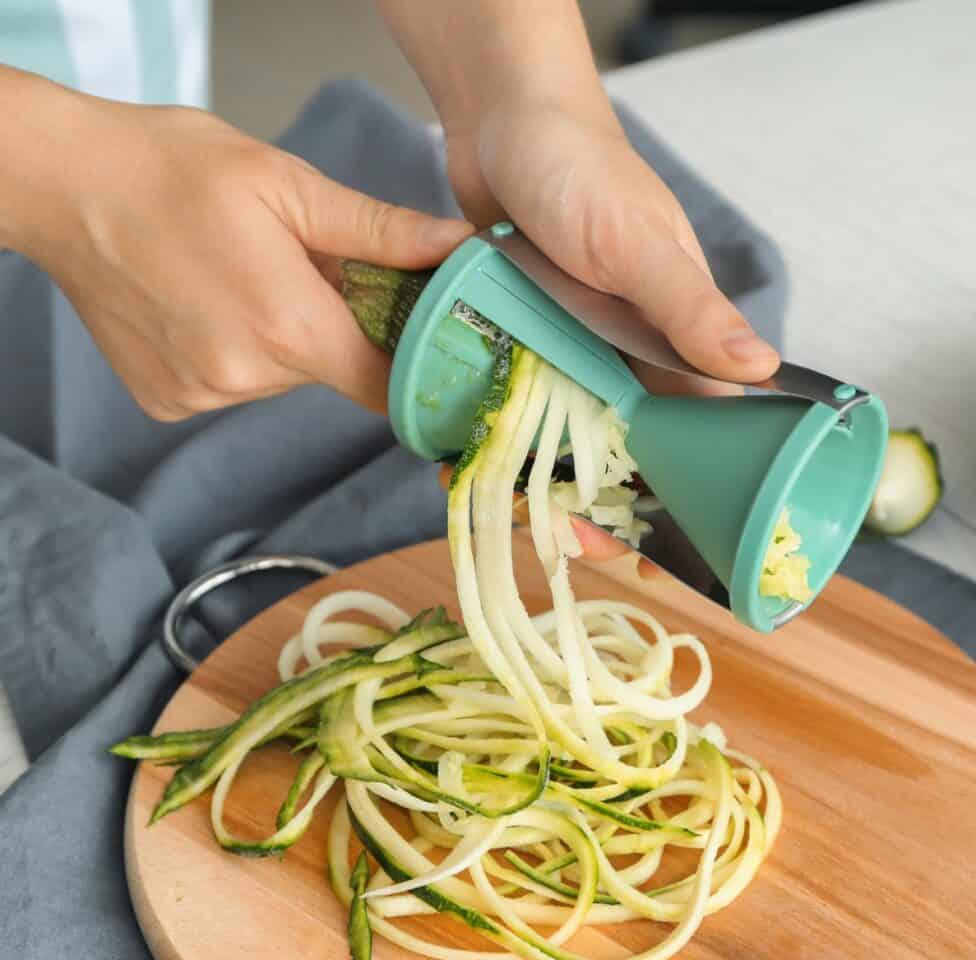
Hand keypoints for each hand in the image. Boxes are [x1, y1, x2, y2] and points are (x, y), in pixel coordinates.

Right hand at [1, 73, 471, 418]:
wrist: (63, 186)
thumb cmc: (172, 170)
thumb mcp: (286, 185)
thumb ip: (379, 231)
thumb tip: (456, 246)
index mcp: (290, 328)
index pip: (385, 385)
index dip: (406, 366)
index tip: (409, 339)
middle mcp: (249, 378)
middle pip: (329, 371)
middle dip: (328, 325)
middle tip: (297, 269)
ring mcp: (203, 395)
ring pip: (278, 377)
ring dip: (277, 337)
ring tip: (237, 277)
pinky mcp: (169, 402)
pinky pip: (230, 384)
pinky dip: (231, 352)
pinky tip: (202, 304)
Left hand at [442, 100, 781, 569]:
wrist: (504, 121)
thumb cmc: (580, 169)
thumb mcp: (635, 243)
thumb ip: (689, 309)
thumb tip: (759, 372)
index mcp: (672, 334)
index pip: (696, 428)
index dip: (684, 489)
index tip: (661, 547)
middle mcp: (624, 349)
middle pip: (626, 444)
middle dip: (606, 501)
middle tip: (576, 544)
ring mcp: (569, 347)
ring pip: (567, 432)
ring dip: (548, 476)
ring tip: (522, 518)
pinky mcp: (520, 338)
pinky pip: (515, 401)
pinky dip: (501, 432)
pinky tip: (476, 466)